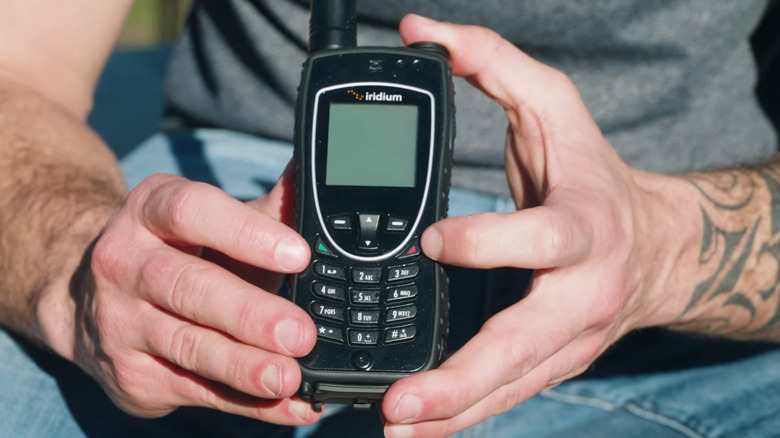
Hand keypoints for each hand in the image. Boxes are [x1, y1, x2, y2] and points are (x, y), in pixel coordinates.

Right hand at [70, 163, 322, 424]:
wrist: (90, 299)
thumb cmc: (174, 251)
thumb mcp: (210, 221)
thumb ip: (267, 210)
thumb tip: (316, 179)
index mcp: (151, 212)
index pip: (193, 212)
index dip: (246, 234)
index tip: (299, 254)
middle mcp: (126, 263)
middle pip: (190, 287)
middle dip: (249, 313)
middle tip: (299, 332)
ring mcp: (121, 323)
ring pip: (189, 346)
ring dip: (244, 366)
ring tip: (290, 375)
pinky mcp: (132, 375)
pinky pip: (198, 391)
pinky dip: (248, 402)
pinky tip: (289, 403)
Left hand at [383, 15, 680, 436]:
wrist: (655, 246)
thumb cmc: (593, 177)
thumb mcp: (556, 107)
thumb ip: (494, 64)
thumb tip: (424, 31)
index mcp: (582, 229)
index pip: (541, 240)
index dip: (488, 242)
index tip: (431, 241)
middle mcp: (578, 295)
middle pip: (522, 344)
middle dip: (462, 377)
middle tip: (402, 399)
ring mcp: (567, 340)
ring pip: (510, 386)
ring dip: (453, 414)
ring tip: (395, 430)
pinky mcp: (552, 362)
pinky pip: (506, 394)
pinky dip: (462, 417)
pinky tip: (417, 430)